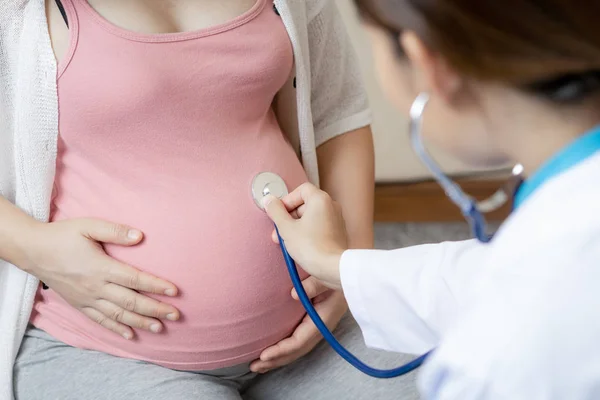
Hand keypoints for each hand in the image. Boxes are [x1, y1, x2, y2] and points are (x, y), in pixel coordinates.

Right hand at [21, 218, 179, 339]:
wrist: (33, 251)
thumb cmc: (63, 236)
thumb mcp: (88, 226)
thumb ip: (115, 231)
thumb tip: (140, 236)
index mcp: (101, 267)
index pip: (135, 279)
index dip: (156, 286)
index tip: (174, 291)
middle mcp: (96, 287)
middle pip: (131, 302)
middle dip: (155, 309)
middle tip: (176, 315)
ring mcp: (87, 299)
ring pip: (118, 315)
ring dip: (141, 322)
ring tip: (160, 328)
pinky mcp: (79, 305)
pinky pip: (100, 321)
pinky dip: (117, 329)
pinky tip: (131, 335)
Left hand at [250, 277, 346, 372]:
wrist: (348, 269)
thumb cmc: (338, 269)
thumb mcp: (327, 275)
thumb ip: (314, 284)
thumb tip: (294, 295)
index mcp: (324, 317)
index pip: (301, 341)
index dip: (282, 350)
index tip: (263, 355)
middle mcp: (322, 324)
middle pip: (298, 349)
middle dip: (277, 360)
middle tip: (255, 366)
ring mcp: (319, 323)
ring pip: (298, 346)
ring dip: (279, 356)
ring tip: (259, 364)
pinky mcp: (315, 318)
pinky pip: (299, 338)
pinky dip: (284, 346)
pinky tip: (273, 348)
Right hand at [264, 183, 347, 288]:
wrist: (333, 268)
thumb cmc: (312, 247)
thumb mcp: (286, 228)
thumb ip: (276, 212)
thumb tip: (269, 200)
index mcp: (320, 200)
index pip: (301, 190)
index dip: (287, 200)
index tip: (278, 213)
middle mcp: (331, 206)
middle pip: (305, 204)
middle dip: (288, 217)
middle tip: (279, 231)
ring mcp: (336, 220)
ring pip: (311, 217)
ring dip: (296, 226)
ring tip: (286, 242)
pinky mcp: (337, 233)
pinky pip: (318, 227)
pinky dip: (307, 233)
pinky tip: (299, 246)